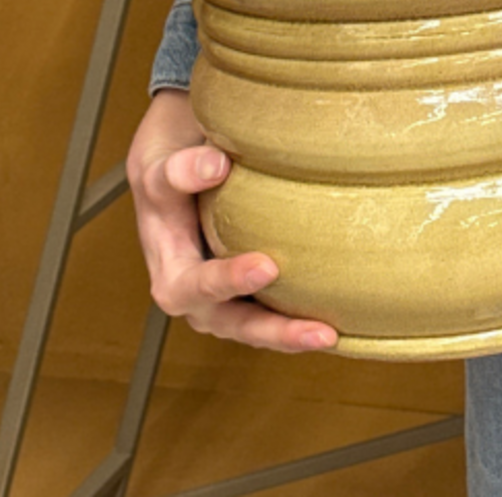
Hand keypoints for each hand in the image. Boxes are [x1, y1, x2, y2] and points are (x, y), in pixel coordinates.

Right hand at [126, 88, 337, 351]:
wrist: (173, 183)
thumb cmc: (170, 174)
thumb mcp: (163, 168)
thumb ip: (181, 169)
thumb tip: (216, 166)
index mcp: (171, 275)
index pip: (197, 285)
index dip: (229, 280)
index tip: (267, 267)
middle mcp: (197, 301)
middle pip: (235, 325)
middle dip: (275, 330)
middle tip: (317, 329)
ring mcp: (224, 305)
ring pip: (259, 331)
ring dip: (293, 336)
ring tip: (331, 335)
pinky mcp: (248, 299)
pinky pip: (274, 318)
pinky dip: (300, 321)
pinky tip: (338, 322)